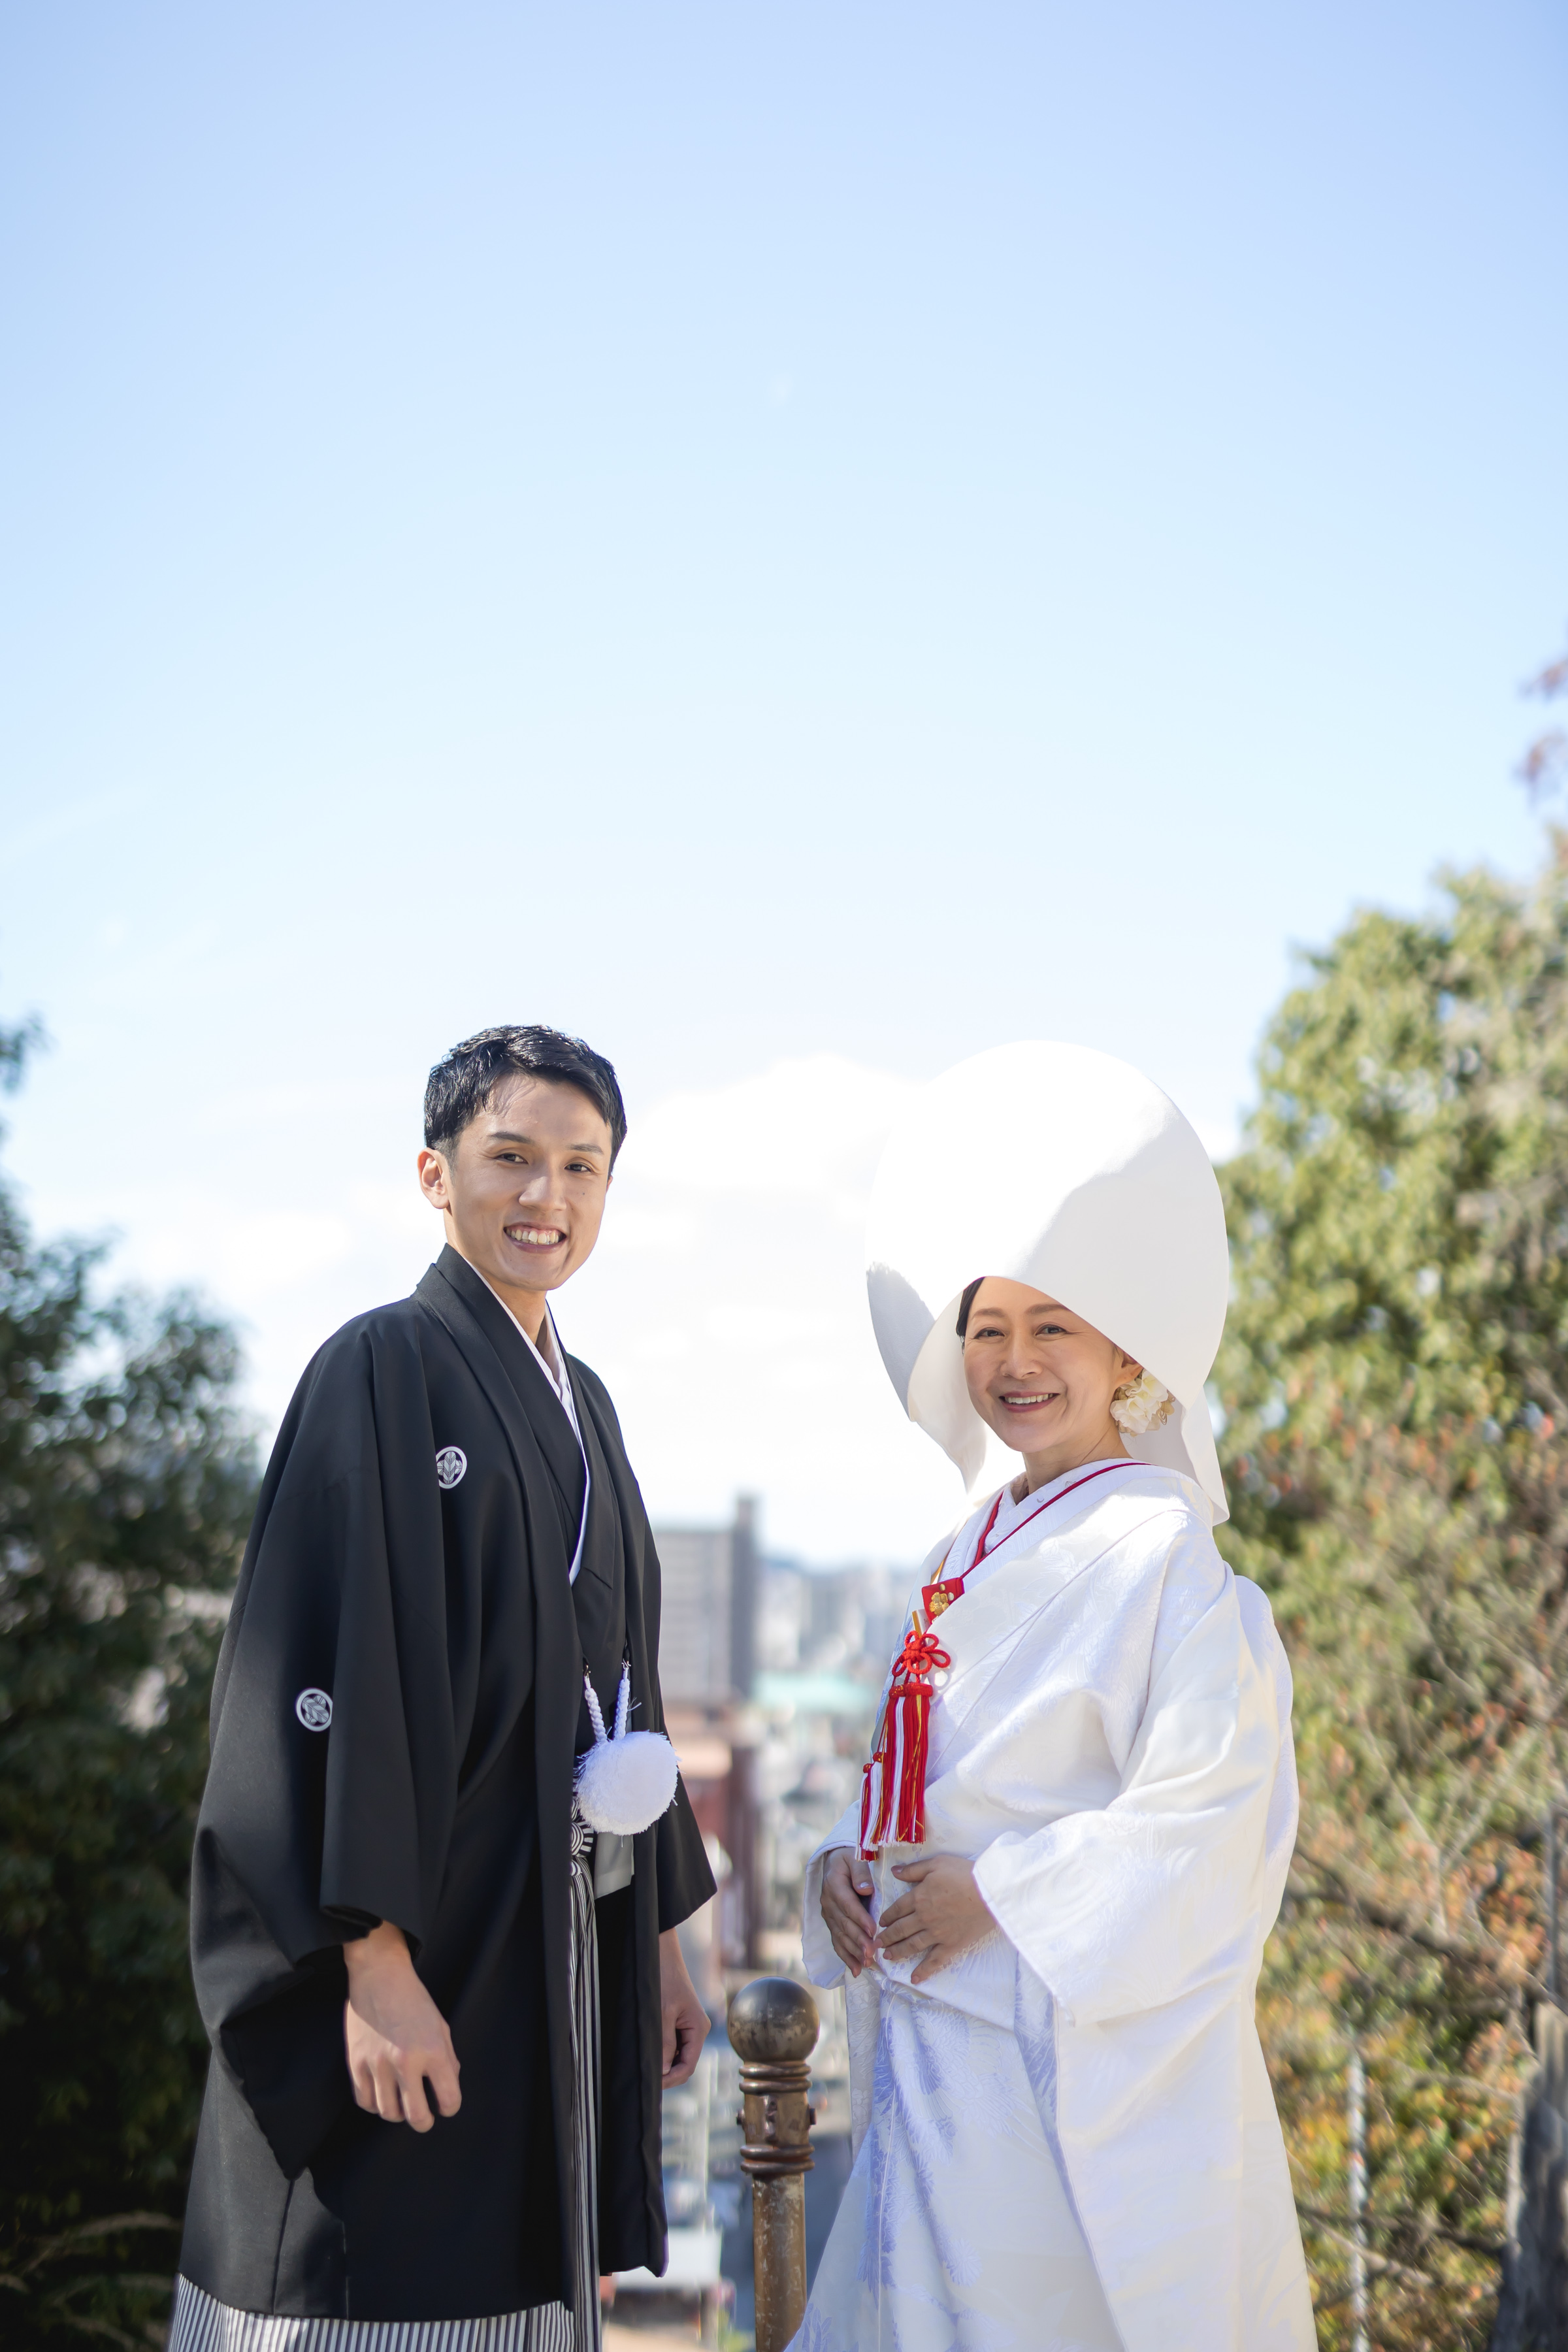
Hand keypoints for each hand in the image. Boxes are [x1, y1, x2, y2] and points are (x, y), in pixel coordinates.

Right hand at [344, 1921, 461, 2130]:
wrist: (380, 1975)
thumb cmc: (413, 1999)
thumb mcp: (440, 2025)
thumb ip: (448, 2058)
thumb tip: (446, 2087)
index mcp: (432, 2050)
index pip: (448, 2098)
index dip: (450, 2107)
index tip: (446, 2105)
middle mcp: (405, 2061)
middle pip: (416, 2116)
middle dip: (424, 2122)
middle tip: (425, 2117)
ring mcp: (378, 2064)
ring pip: (388, 2112)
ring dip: (398, 2113)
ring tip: (403, 2102)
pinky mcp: (356, 2063)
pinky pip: (365, 2101)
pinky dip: (375, 2104)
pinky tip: (383, 2095)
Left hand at [660, 1929, 709, 2085]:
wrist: (660, 1952)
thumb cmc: (664, 1978)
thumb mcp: (663, 2013)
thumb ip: (665, 2043)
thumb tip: (664, 2070)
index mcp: (698, 2029)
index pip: (688, 2066)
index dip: (671, 2078)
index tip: (652, 2083)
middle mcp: (696, 2029)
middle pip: (684, 2063)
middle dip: (667, 2073)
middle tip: (646, 2079)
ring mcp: (687, 2025)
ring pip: (677, 2055)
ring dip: (663, 2062)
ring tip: (645, 2065)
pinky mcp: (678, 2020)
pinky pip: (672, 2044)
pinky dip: (662, 2051)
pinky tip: (649, 2052)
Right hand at [821, 1848, 875, 1977]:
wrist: (835, 1861)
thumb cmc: (850, 1858)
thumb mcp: (855, 1856)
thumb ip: (860, 1871)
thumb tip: (865, 1889)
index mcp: (834, 1884)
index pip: (848, 1904)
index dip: (860, 1918)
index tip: (873, 1930)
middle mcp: (828, 1902)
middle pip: (844, 1924)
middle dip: (858, 1941)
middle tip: (872, 1953)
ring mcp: (828, 1914)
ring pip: (840, 1936)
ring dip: (853, 1952)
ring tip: (867, 1964)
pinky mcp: (831, 1923)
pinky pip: (837, 1942)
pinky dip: (846, 1957)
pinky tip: (856, 1970)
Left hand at [876, 1854, 994, 1984]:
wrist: (988, 1891)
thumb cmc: (964, 1873)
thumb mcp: (936, 1863)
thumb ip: (913, 1870)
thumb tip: (894, 1872)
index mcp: (919, 1897)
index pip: (897, 1909)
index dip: (887, 1917)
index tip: (880, 1923)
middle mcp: (923, 1918)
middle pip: (900, 1929)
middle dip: (887, 1937)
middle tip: (876, 1943)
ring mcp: (937, 1933)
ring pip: (912, 1945)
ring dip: (898, 1952)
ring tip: (887, 1957)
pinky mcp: (951, 1945)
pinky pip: (935, 1961)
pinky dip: (924, 1971)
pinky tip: (914, 1978)